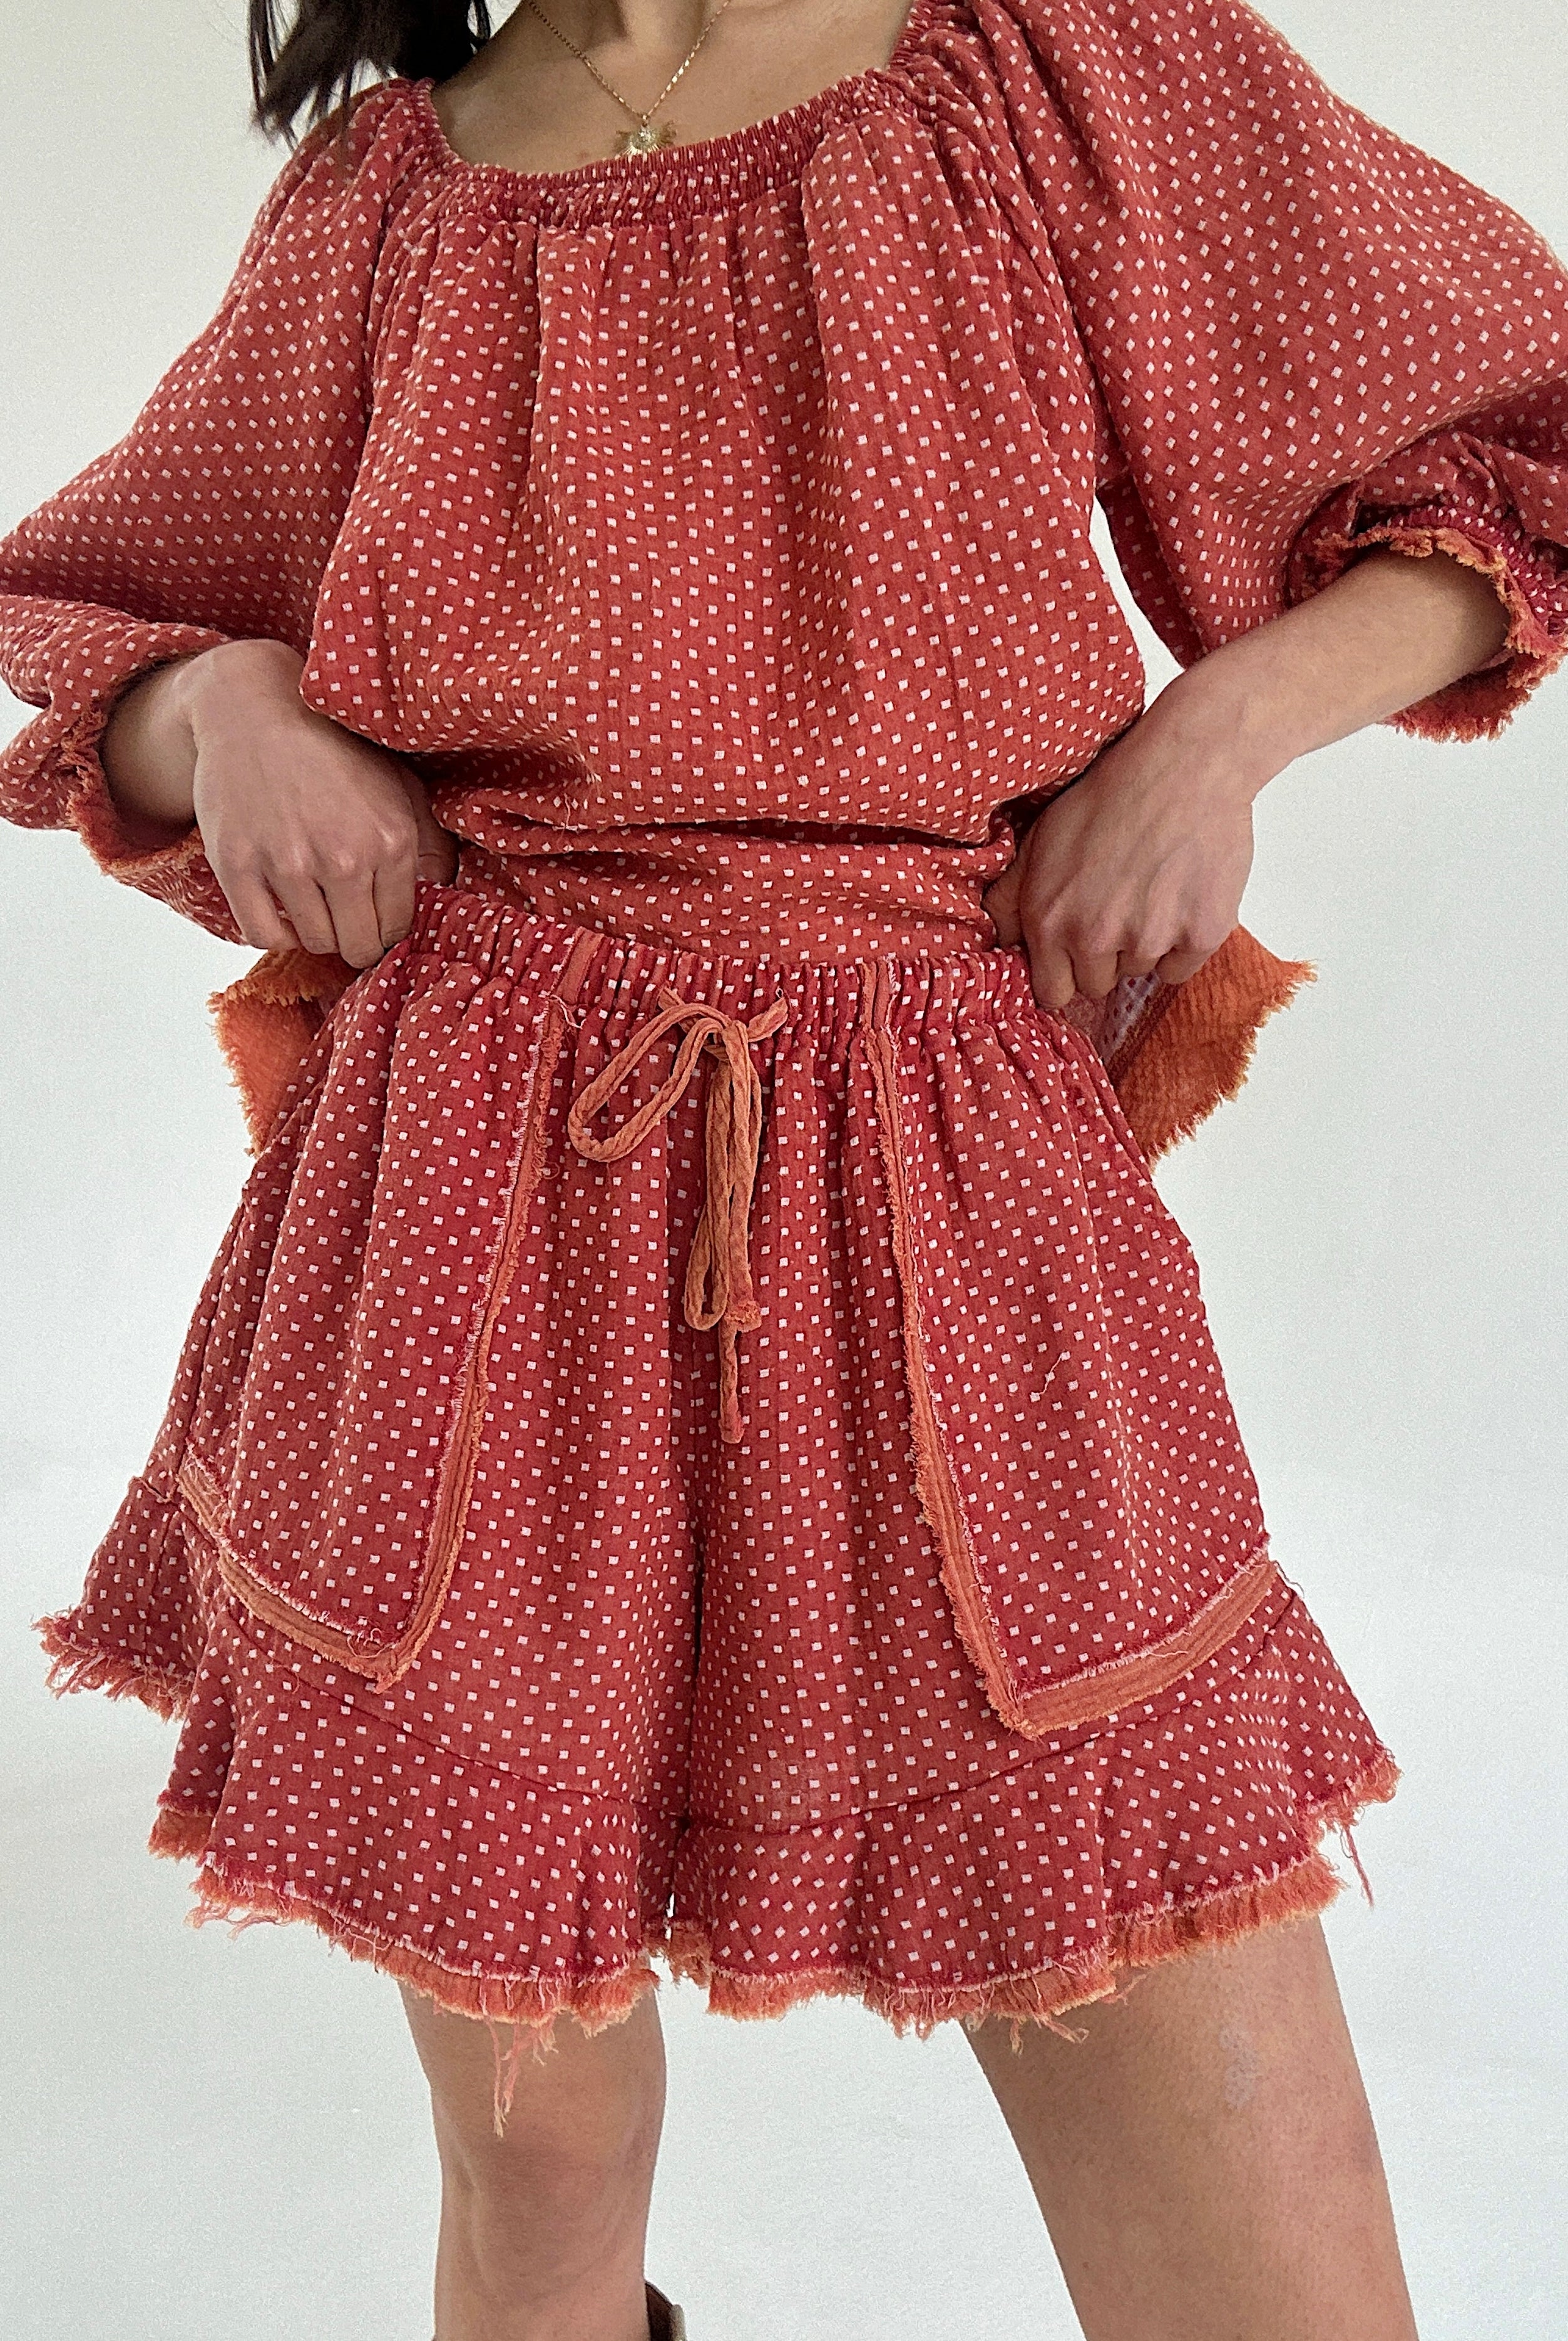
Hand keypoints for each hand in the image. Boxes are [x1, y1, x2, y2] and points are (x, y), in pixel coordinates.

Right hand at [107, 639, 457, 965]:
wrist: (254, 708)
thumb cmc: (330, 747)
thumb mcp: (399, 785)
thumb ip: (430, 842)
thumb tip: (442, 891)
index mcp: (390, 841)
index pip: (398, 927)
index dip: (387, 929)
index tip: (375, 918)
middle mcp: (342, 858)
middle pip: (357, 945)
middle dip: (356, 939)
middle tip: (346, 920)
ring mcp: (287, 864)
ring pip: (313, 942)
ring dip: (316, 931)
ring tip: (315, 904)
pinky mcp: (238, 865)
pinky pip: (263, 934)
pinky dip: (275, 933)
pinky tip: (282, 911)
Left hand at [984, 691, 1261, 1009]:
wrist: (1184, 764)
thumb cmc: (1111, 795)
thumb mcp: (1039, 840)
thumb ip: (1009, 899)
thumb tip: (997, 944)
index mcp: (1049, 920)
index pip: (1052, 993)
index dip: (1065, 971)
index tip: (1076, 950)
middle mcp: (1096, 937)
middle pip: (1098, 984)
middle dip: (1105, 954)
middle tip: (1119, 901)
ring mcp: (1151, 939)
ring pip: (1141, 971)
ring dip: (1144, 943)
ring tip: (1151, 886)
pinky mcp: (1201, 934)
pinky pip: (1181, 968)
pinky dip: (1183, 941)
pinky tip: (1180, 896)